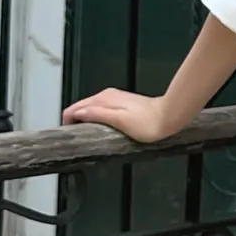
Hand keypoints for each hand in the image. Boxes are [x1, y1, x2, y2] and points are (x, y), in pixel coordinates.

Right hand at [61, 88, 177, 143]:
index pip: (74, 108)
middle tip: (75, 139)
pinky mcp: (120, 105)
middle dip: (73, 121)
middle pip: (80, 108)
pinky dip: (94, 119)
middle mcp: (107, 96)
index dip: (67, 122)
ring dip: (84, 120)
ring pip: (90, 109)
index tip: (68, 136)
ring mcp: (114, 99)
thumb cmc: (149, 123)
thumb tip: (78, 114)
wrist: (168, 117)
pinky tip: (98, 129)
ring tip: (84, 137)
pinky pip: (100, 111)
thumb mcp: (118, 120)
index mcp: (103, 99)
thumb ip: (97, 115)